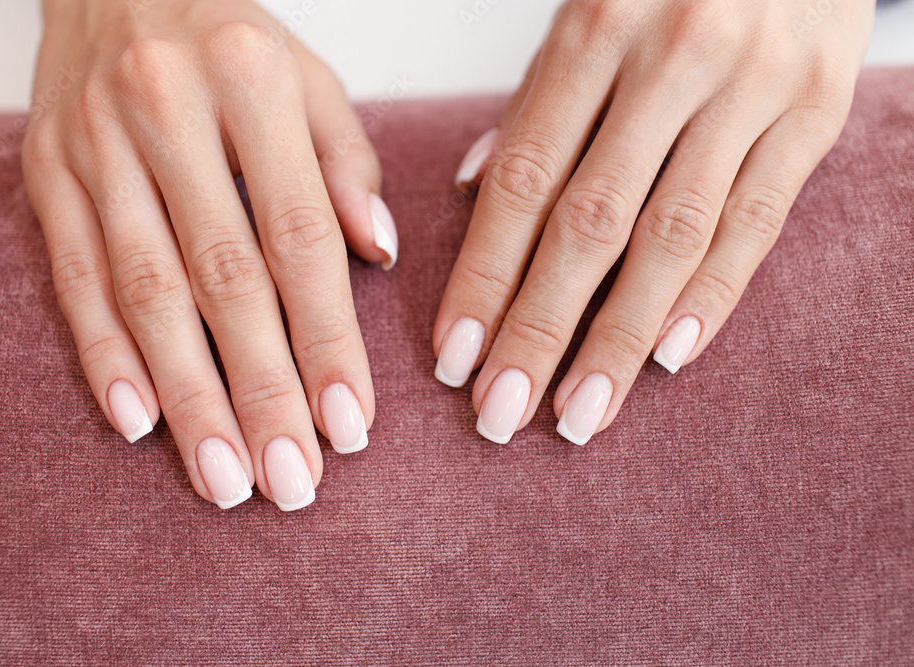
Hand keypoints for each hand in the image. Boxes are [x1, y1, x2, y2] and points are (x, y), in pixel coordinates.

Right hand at [23, 0, 397, 509]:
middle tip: (292, 480)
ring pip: (147, 292)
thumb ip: (347, 163)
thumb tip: (376, 255)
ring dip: (188, 396)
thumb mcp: (307, 76)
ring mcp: (96, 146)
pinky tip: (137, 422)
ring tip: (225, 476)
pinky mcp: (46, 172)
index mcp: (251, 81)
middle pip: (223, 280)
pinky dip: (104, 354)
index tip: (351, 423)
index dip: (326, 338)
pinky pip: (73, 275)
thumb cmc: (226, 39)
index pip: (298, 236)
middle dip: (261, 391)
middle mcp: (168, 113)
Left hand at [434, 0, 873, 443]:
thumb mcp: (587, 16)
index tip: (453, 357)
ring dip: (620, 338)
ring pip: (674, 237)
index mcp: (595, 31)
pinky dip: (712, 296)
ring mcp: (753, 85)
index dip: (483, 278)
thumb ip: (535, 106)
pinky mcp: (818, 109)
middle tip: (500, 414)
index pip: (524, 180)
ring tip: (578, 413)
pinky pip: (757, 220)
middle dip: (539, 329)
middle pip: (591, 223)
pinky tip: (668, 360)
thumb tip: (474, 192)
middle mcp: (673, 59)